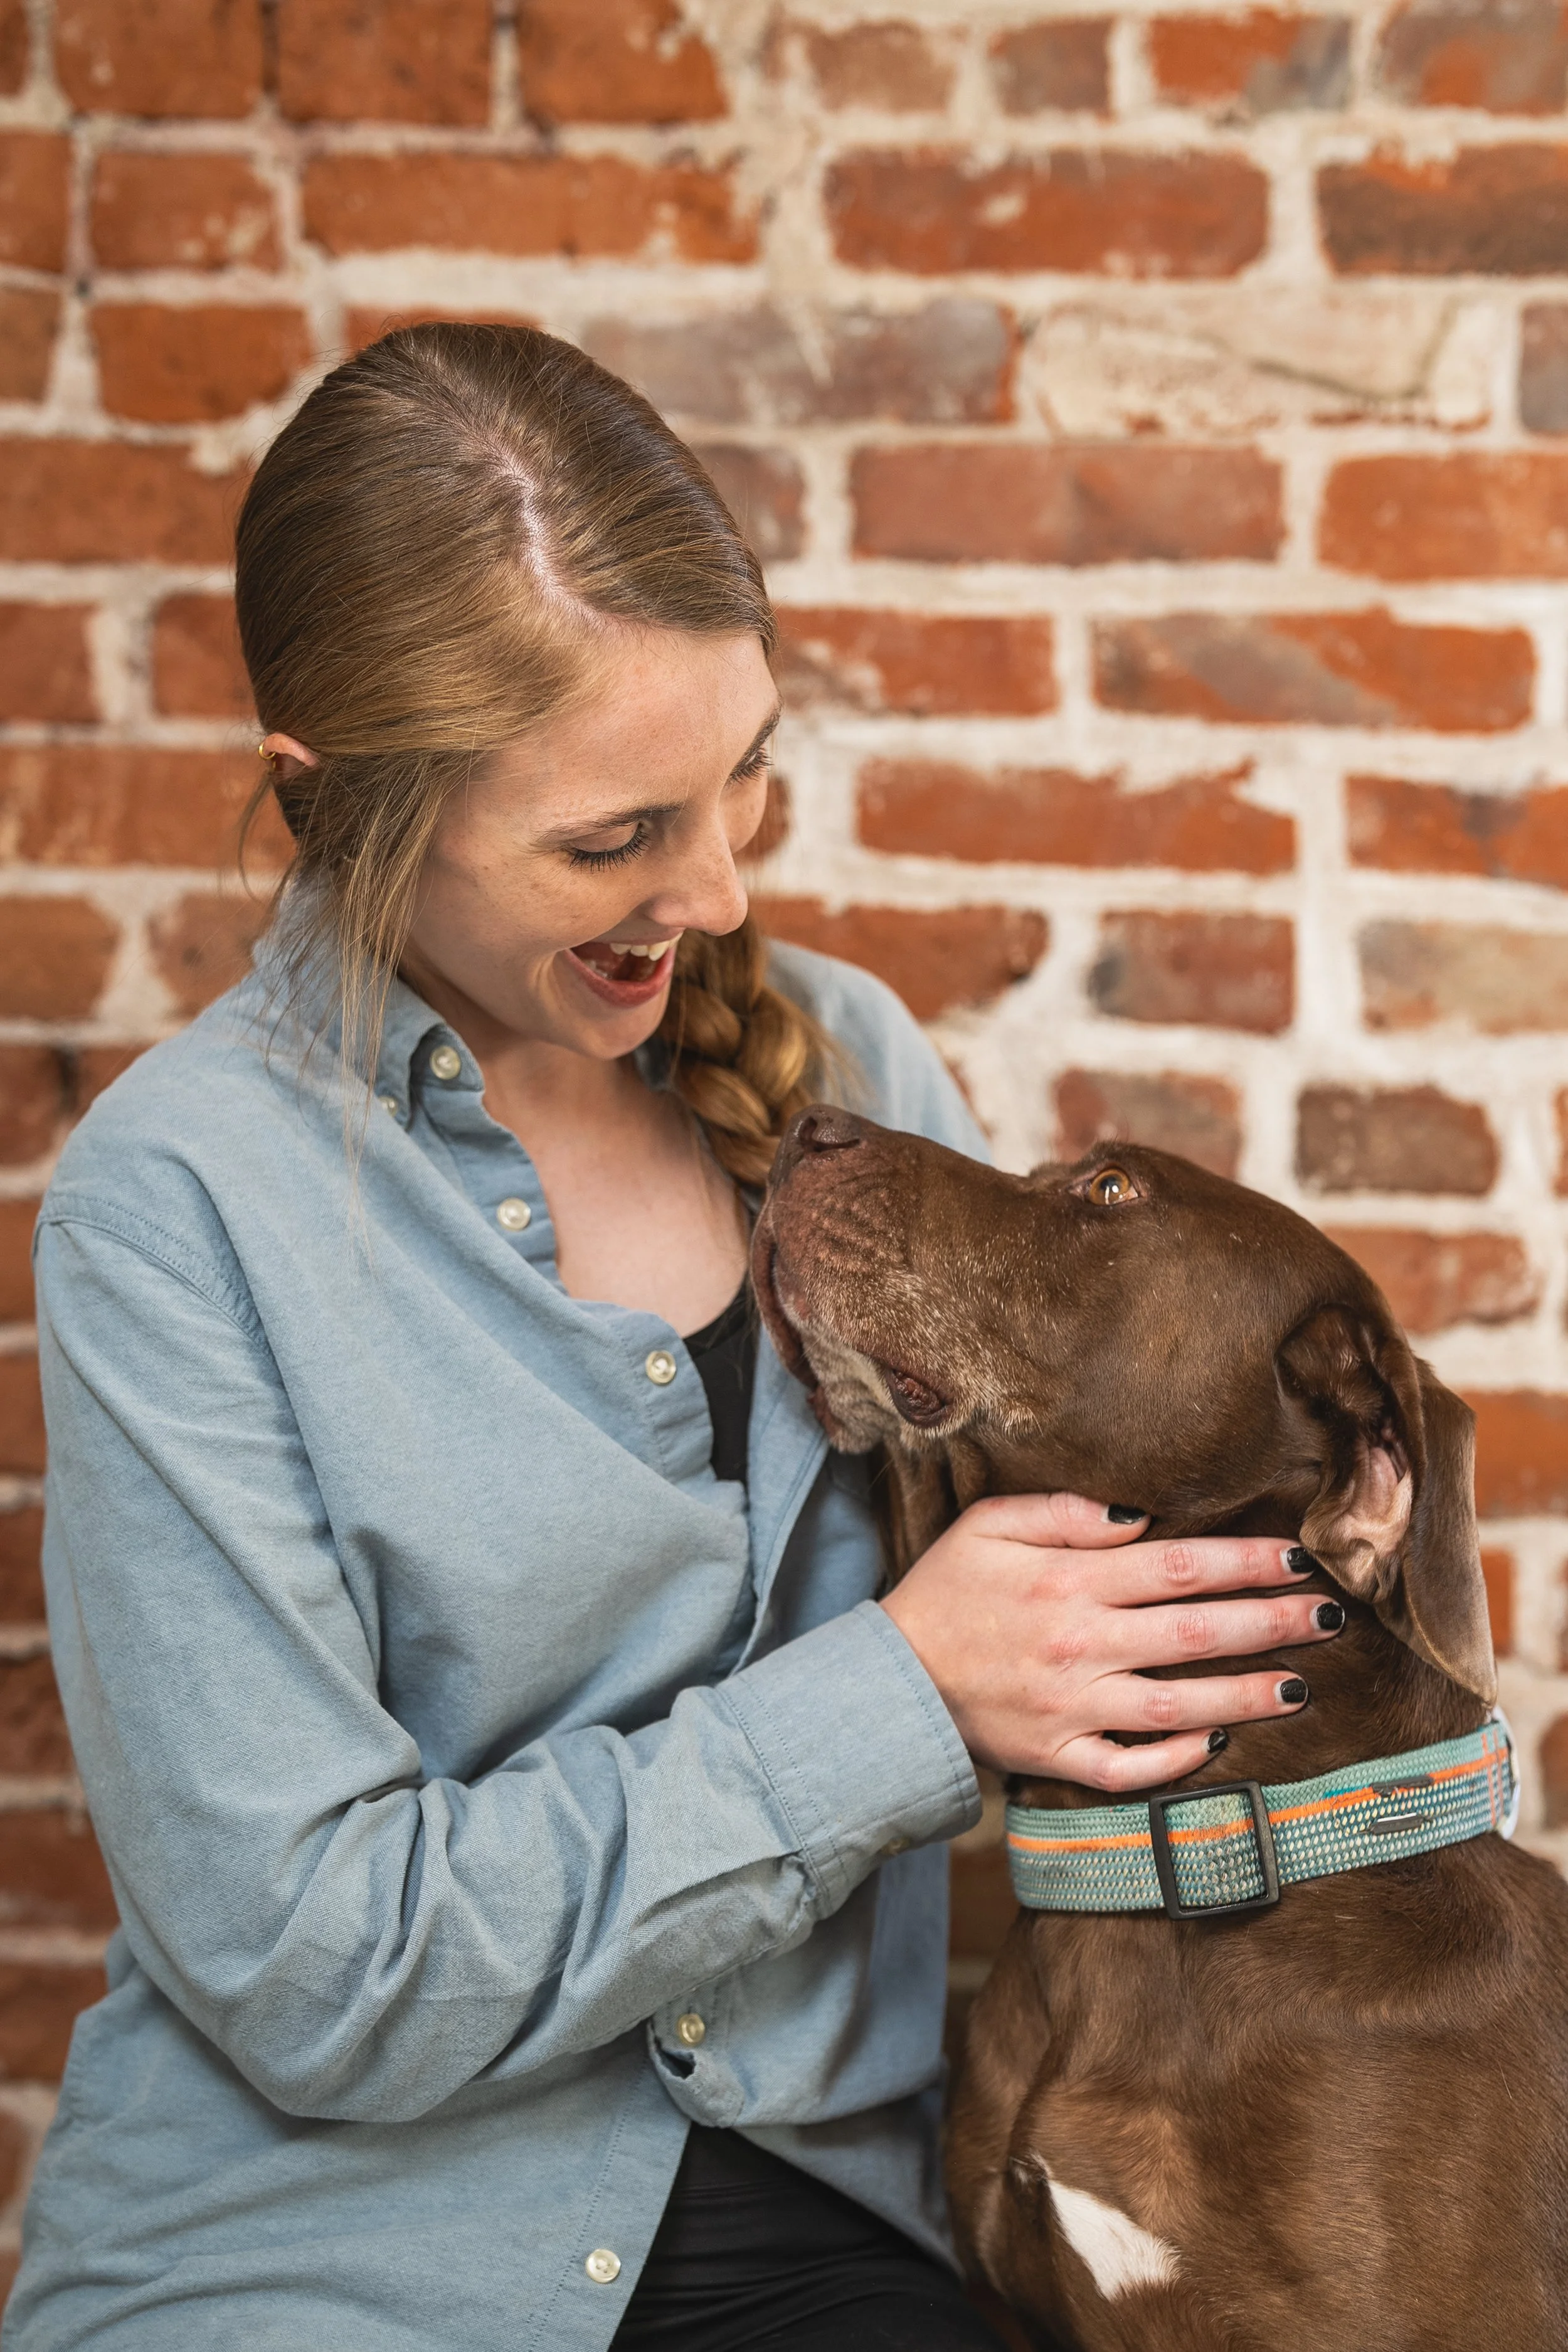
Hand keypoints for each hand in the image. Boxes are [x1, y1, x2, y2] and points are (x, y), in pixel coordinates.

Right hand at [878, 1490, 1339, 1790]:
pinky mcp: (1057, 1758)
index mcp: (1067, 1581)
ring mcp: (1071, 1708)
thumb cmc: (944, 1592)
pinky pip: (1128, 1768)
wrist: (888, 1680)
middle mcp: (1079, 1645)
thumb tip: (1139, 1515)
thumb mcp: (989, 1525)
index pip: (1177, 1566)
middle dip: (1272, 1622)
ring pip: (1178, 1706)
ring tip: (1301, 1685)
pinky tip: (1218, 1745)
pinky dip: (1174, 1760)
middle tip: (1333, 1615)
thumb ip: (1065, 1511)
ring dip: (1245, 1695)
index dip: (1244, 1561)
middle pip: (1195, 1632)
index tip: (1297, 1557)